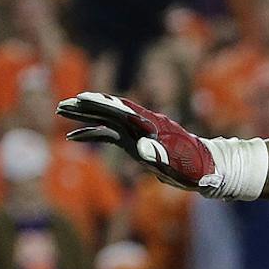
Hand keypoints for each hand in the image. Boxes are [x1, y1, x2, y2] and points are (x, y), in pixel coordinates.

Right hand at [56, 92, 217, 190]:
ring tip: (61, 111)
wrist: (208, 169)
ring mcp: (138, 133)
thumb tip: (141, 149)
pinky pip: (109, 136)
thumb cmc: (196, 167)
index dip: (102, 104)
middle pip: (110, 110)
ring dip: (85, 115)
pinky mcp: (136, 143)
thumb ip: (160, 156)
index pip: (123, 110)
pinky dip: (92, 134)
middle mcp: (142, 124)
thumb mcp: (179, 164)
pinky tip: (74, 137)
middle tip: (61, 104)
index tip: (81, 98)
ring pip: (106, 120)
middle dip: (86, 107)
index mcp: (152, 124)